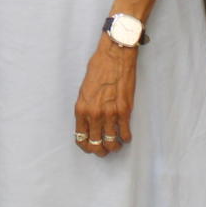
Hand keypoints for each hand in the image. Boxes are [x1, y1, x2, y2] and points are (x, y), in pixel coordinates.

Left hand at [74, 36, 136, 156]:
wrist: (115, 56)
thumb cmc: (98, 68)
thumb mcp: (84, 89)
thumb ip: (86, 107)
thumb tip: (89, 121)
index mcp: (81, 109)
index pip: (80, 138)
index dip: (86, 146)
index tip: (91, 146)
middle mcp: (94, 114)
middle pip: (96, 144)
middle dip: (100, 150)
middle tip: (104, 149)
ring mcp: (110, 114)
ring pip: (111, 142)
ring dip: (114, 146)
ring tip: (116, 144)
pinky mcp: (125, 111)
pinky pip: (125, 133)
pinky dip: (125, 138)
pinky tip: (125, 136)